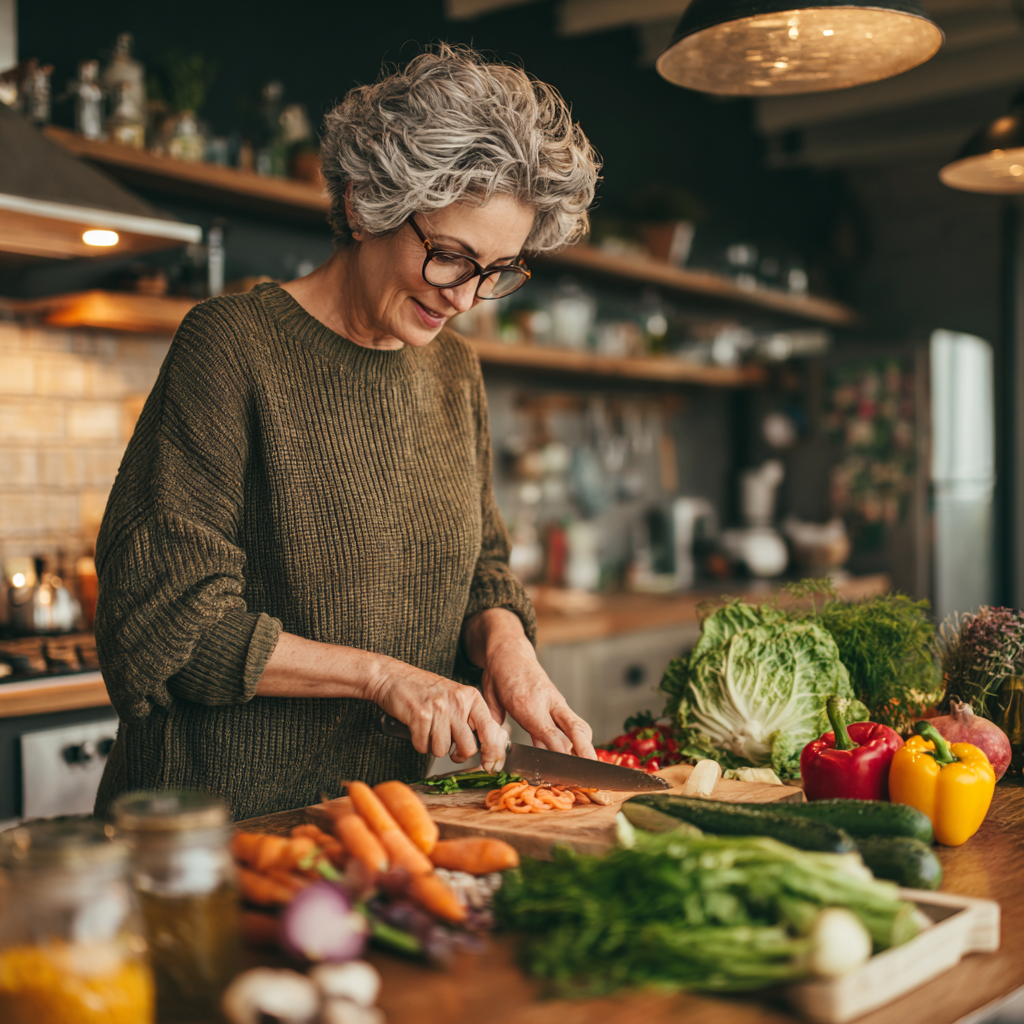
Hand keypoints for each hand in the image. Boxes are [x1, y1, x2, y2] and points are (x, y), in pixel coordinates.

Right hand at [369, 657, 509, 771]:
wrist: (394, 677)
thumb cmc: (425, 690)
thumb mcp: (456, 698)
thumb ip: (473, 719)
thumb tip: (492, 745)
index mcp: (471, 697)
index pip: (491, 730)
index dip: (493, 753)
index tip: (490, 765)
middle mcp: (458, 701)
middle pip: (468, 747)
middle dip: (457, 754)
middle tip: (450, 747)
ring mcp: (439, 708)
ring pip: (443, 750)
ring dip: (434, 746)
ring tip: (429, 729)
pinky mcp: (420, 715)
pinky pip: (423, 746)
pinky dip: (419, 743)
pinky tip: (417, 728)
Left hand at [466, 609, 595, 758]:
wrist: (511, 652)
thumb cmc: (500, 675)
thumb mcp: (489, 700)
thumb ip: (492, 725)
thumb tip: (491, 749)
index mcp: (527, 702)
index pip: (548, 732)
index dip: (557, 753)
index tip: (561, 770)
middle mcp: (547, 702)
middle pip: (574, 727)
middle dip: (584, 749)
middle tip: (591, 769)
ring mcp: (556, 702)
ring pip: (578, 726)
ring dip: (586, 746)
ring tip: (589, 769)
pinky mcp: (559, 704)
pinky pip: (573, 724)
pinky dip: (577, 741)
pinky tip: (575, 757)